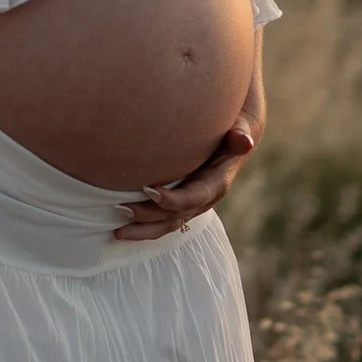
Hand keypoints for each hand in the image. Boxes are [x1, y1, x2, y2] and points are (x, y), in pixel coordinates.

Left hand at [112, 118, 258, 242]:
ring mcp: (192, 206)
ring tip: (116, 231)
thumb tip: (244, 141)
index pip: (194, 196)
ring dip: (142, 230)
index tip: (147, 189)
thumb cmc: (231, 130)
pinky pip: (163, 222)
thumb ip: (239, 133)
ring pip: (167, 225)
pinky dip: (143, 227)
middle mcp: (204, 199)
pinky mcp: (182, 206)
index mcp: (216, 183)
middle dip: (149, 215)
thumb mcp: (238, 129)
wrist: (233, 142)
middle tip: (121, 208)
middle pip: (176, 216)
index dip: (172, 198)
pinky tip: (121, 228)